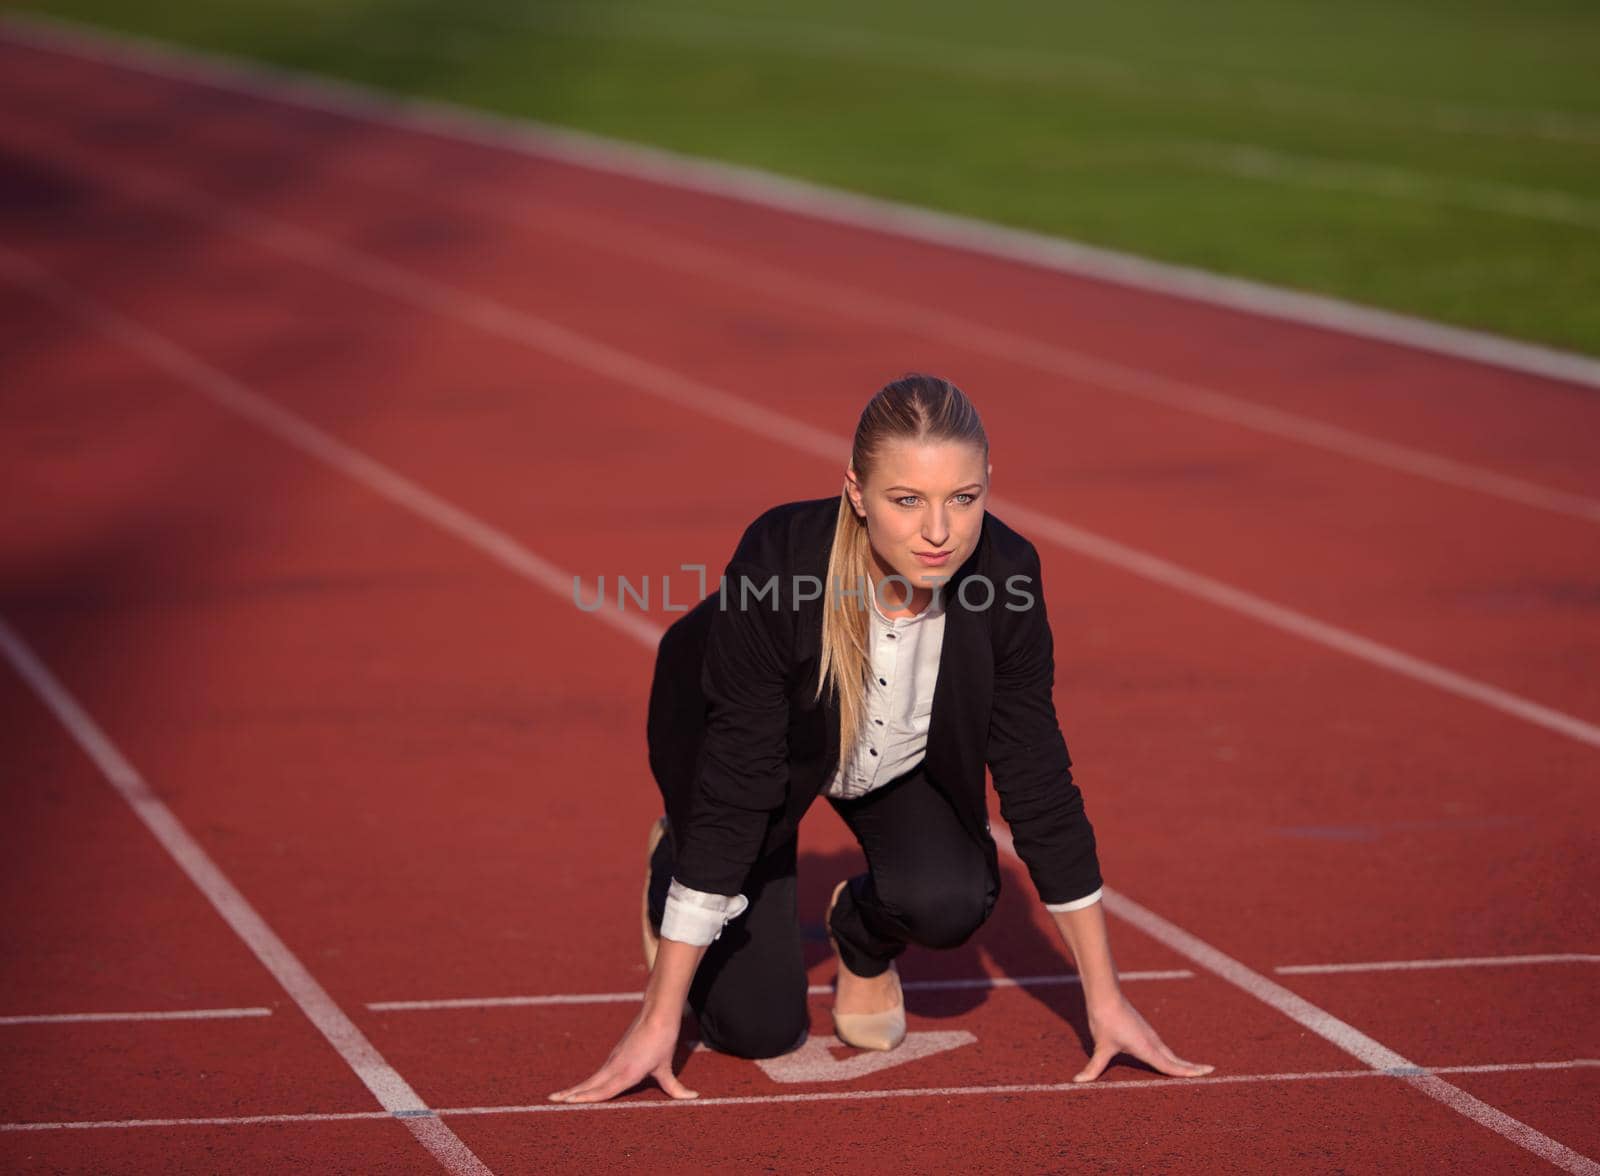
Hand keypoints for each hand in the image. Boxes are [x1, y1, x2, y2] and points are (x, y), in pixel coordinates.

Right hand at [548, 1009, 697, 1103]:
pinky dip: (588, 1082)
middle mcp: (615, 1067)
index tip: (568, 1104)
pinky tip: (582, 1087)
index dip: (585, 1098)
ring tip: (559, 1096)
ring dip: (576, 1088)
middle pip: (590, 1085)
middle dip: (572, 1094)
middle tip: (552, 1100)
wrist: (658, 1014)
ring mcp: (613, 1060)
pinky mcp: (615, 1054)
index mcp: (626, 1072)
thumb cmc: (663, 1041)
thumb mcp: (667, 1067)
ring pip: (592, 1079)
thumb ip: (676, 1087)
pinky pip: (599, 1073)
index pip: (602, 1090)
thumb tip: (693, 1097)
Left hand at [1072, 994, 1213, 1083]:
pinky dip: (1170, 1054)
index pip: (1170, 1065)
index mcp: (1146, 1048)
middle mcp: (1152, 1041)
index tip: (1205, 1073)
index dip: (1187, 1072)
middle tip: (1209, 1071)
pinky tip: (1168, 1056)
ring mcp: (1149, 1034)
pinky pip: (1161, 1046)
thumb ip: (1092, 1068)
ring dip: (1182, 1061)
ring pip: (1169, 1052)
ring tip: (1195, 1069)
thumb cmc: (1104, 1021)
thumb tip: (1077, 1082)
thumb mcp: (1100, 1047)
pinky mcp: (1143, 1029)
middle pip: (1176, 1059)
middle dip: (1192, 1067)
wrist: (1105, 996)